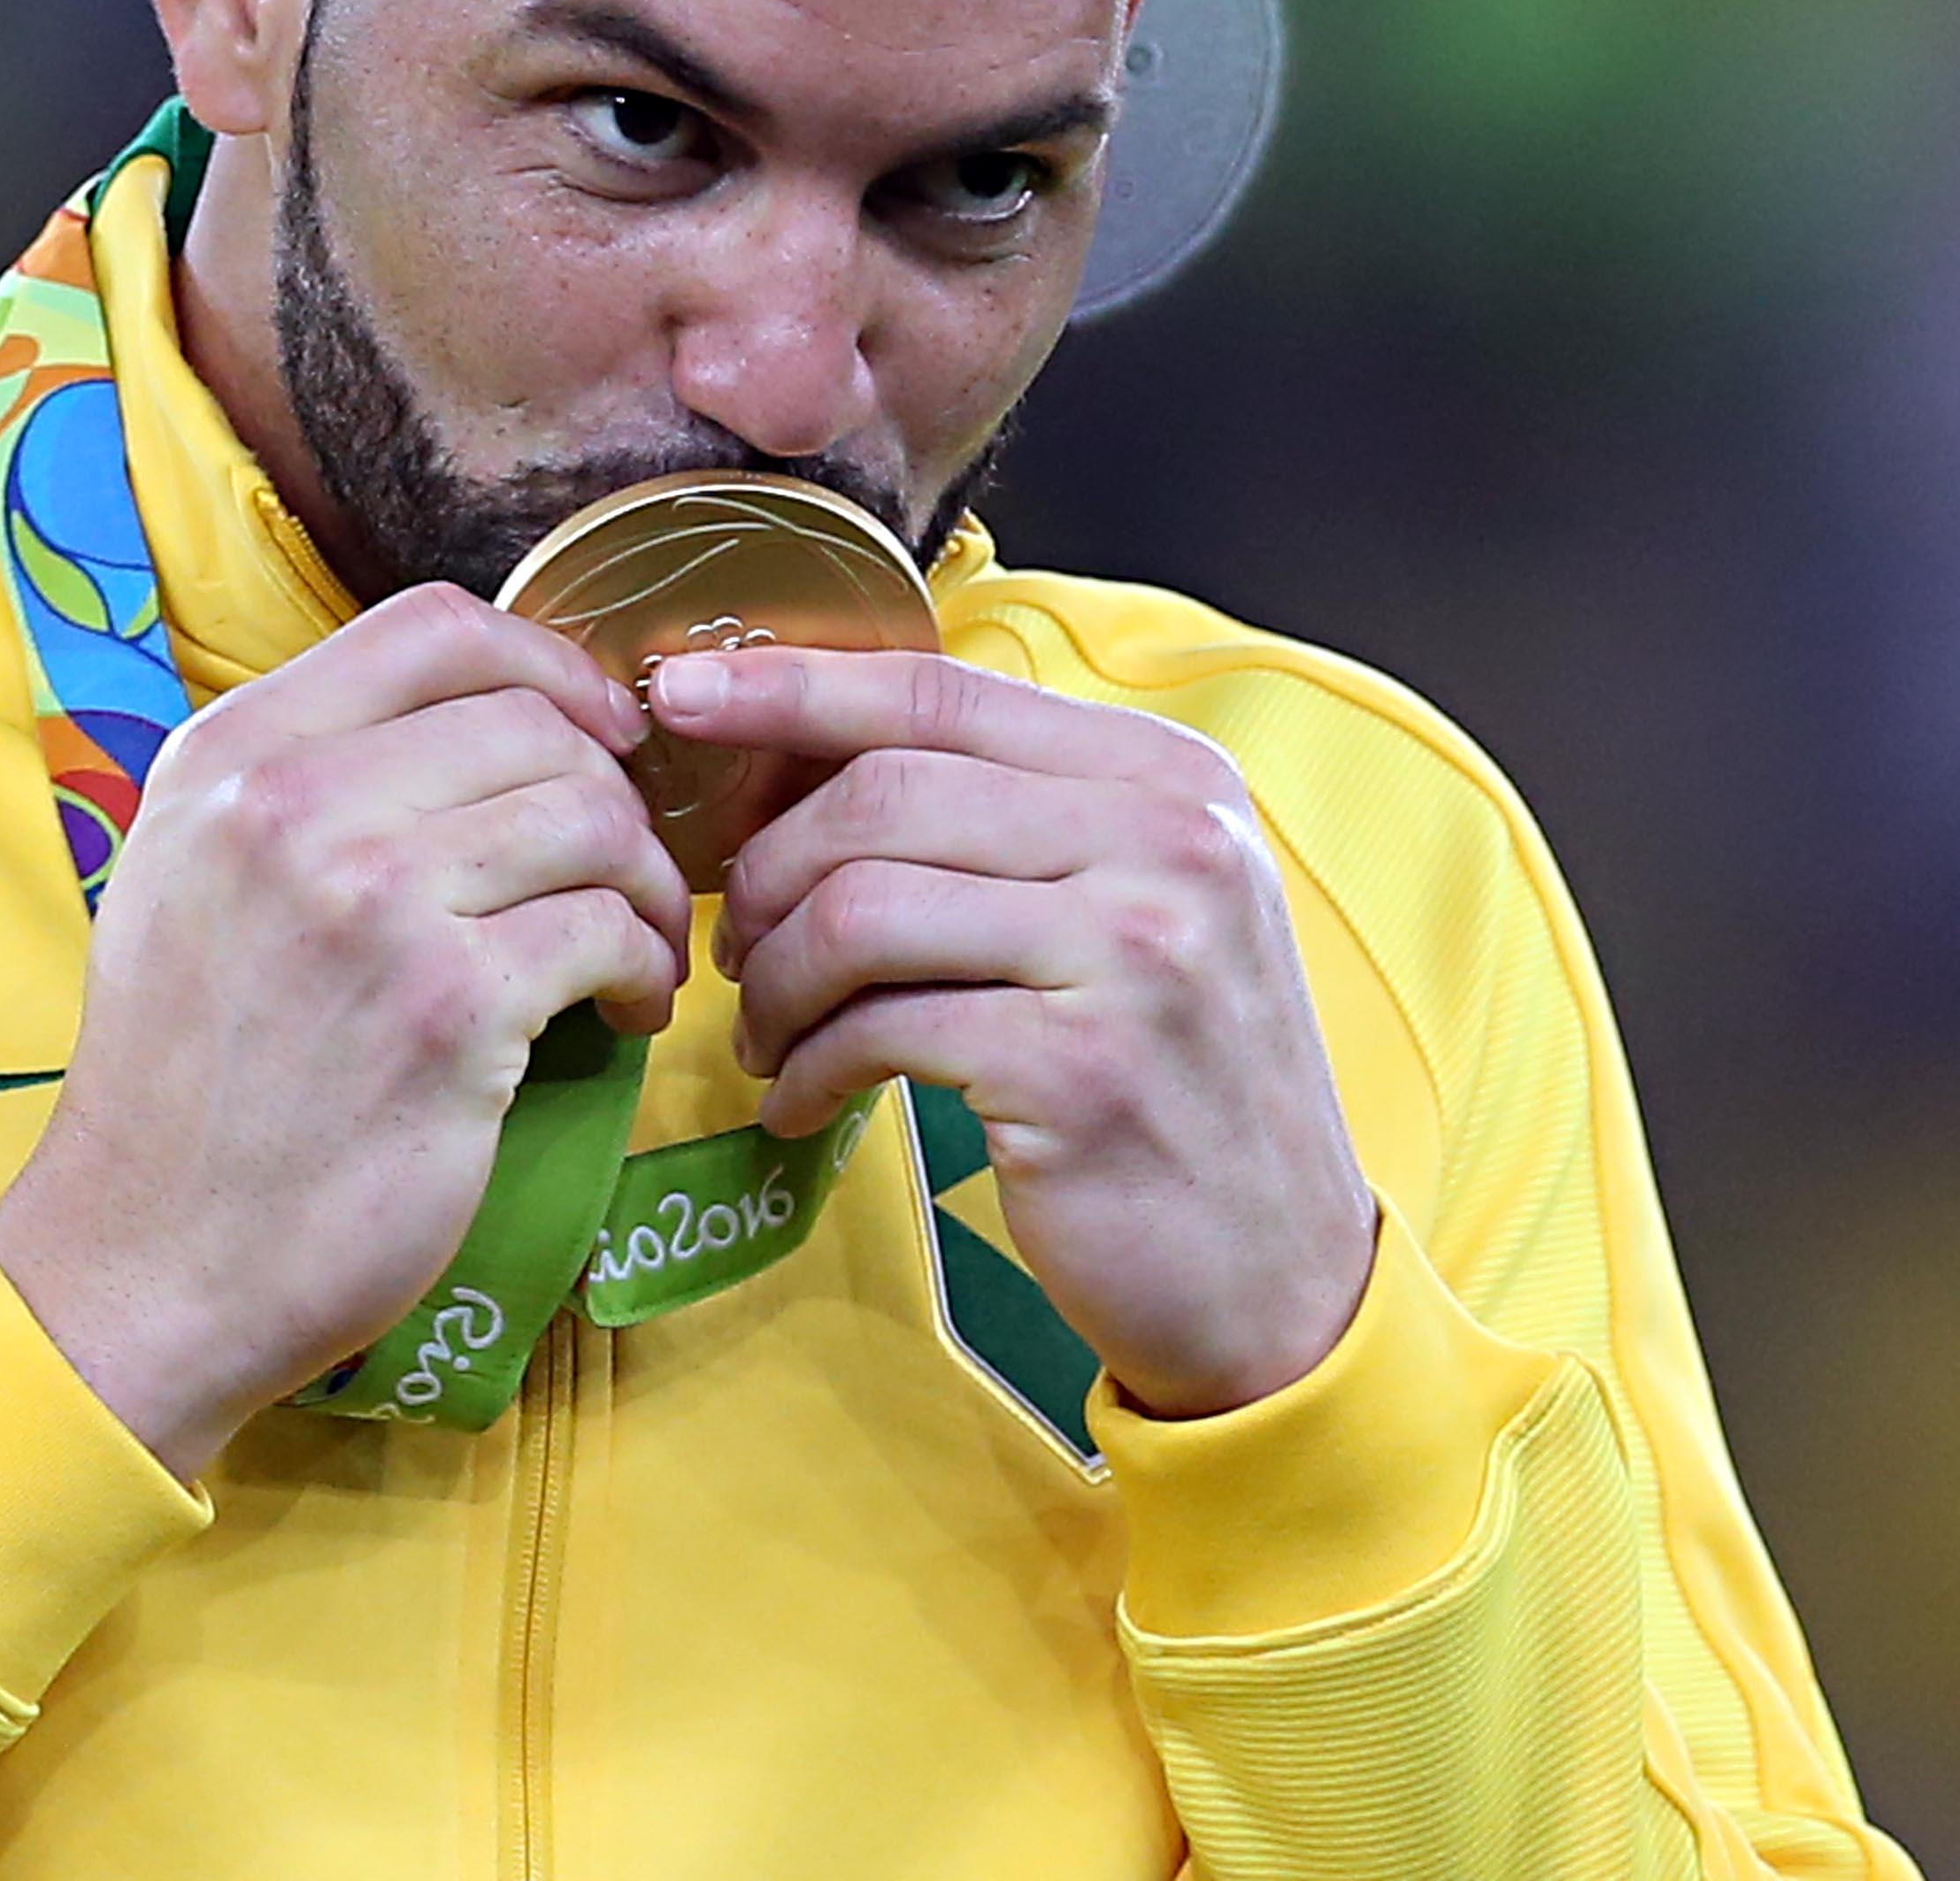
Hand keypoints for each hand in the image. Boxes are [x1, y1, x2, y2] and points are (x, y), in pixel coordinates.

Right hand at [0, 584, 690, 1476]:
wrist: (143, 1267)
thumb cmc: (188, 1080)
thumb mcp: (191, 877)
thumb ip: (305, 779)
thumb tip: (483, 711)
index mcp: (228, 757)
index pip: (435, 627)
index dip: (549, 662)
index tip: (597, 730)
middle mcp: (291, 807)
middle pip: (534, 721)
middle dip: (611, 793)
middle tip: (618, 872)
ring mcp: (373, 905)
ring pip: (591, 815)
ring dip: (645, 882)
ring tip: (633, 945)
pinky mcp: (449, 1011)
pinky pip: (607, 930)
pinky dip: (644, 966)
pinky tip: (625, 1008)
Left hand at [676, 648, 1377, 1420]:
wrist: (1279, 1273)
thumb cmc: (1179, 1083)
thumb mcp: (1140, 908)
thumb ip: (1015, 820)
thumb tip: (803, 758)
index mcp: (1172, 778)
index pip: (941, 692)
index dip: (790, 685)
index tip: (680, 694)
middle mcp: (1167, 843)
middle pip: (882, 793)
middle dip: (768, 866)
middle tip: (736, 943)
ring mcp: (1133, 954)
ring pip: (862, 907)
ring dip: (776, 979)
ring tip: (770, 1035)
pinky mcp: (1081, 1072)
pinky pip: (879, 1030)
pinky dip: (809, 1067)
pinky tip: (803, 1100)